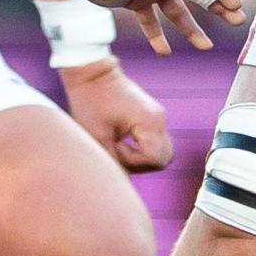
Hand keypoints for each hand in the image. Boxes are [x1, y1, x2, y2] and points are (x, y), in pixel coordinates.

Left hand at [59, 57, 174, 172]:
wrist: (91, 73)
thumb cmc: (90, 101)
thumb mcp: (97, 137)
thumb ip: (112, 161)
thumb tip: (119, 182)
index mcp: (150, 122)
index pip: (155, 159)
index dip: (134, 162)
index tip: (115, 147)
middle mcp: (159, 119)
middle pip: (164, 158)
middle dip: (142, 163)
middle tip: (118, 151)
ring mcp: (158, 116)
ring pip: (161, 150)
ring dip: (142, 156)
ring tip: (119, 145)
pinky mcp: (151, 115)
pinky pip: (154, 140)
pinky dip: (141, 146)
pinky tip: (122, 139)